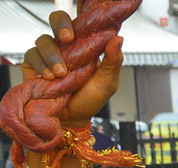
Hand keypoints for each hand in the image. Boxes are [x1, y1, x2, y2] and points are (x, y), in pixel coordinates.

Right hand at [21, 10, 123, 125]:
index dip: (81, 7)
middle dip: (61, 24)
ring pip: (43, 39)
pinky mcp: (34, 63)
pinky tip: (49, 77)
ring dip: (53, 55)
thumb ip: (113, 61)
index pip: (82, 21)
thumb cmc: (91, 99)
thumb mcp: (107, 82)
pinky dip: (41, 64)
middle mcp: (65, 45)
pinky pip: (32, 54)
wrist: (72, 119)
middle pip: (57, 19)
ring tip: (61, 74)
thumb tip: (119, 37)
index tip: (84, 1)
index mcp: (84, 44)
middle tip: (68, 38)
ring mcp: (49, 52)